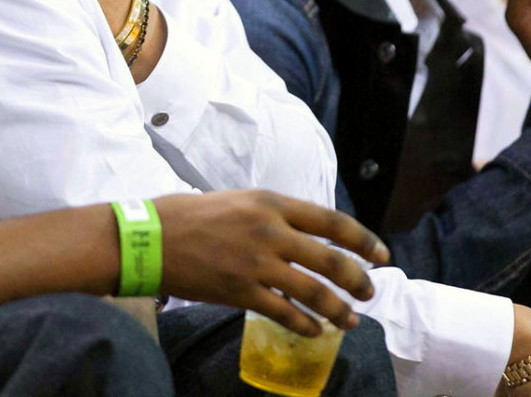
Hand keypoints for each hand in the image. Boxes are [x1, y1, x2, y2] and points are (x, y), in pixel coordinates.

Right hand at [153, 190, 389, 336]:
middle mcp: (271, 231)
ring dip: (339, 309)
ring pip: (315, 292)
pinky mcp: (242, 292)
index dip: (363, 239)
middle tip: (370, 292)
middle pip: (331, 259)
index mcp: (270, 203)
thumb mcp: (236, 200)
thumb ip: (269, 215)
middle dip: (358, 279)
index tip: (382, 254)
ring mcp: (258, 264)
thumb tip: (296, 232)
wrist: (148, 239)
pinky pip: (285, 313)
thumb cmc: (187, 214)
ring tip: (351, 319)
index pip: (331, 221)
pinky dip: (305, 325)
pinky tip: (315, 331)